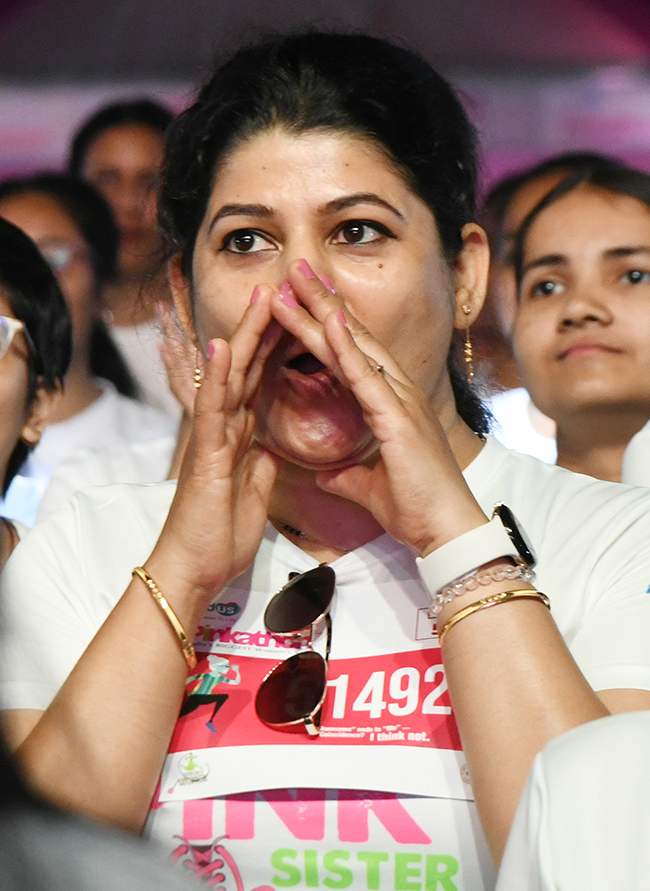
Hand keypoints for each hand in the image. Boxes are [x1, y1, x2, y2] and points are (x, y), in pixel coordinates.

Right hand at [149, 287, 282, 609]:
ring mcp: (212, 437)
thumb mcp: (252, 490)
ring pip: (231, 377)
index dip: (281, 347)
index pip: (264, 379)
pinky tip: (224, 347)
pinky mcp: (203, 455)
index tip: (300, 315)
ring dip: (245, 336)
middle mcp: (226, 427)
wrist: (197, 567)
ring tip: (260, 298)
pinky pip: (211, 410)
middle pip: (250, 367)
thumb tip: (269, 448)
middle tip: (284, 286)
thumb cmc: (221, 532)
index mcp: (242, 434)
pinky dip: (218, 378)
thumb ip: (258, 463)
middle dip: (267, 327)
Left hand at [269, 261, 486, 555]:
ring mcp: (401, 400)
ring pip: (355, 345)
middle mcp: (398, 392)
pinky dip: (346, 345)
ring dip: (324, 310)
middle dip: (321, 301)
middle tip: (295, 268)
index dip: (326, 324)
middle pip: (353, 336)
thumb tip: (324, 473)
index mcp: (390, 404)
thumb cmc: (416, 508)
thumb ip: (347, 474)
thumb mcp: (368, 487)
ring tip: (296, 278)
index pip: (351, 354)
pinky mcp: (399, 418)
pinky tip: (327, 319)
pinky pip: (366, 375)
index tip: (301, 299)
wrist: (447, 532)